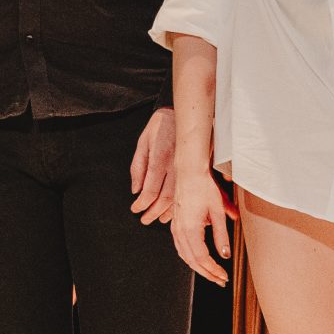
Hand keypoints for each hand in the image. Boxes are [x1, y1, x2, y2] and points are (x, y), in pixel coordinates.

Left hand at [130, 104, 177, 224]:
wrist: (184, 113)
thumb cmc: (160, 126)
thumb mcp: (143, 141)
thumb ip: (138, 166)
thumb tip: (135, 189)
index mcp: (160, 157)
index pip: (150, 188)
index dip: (142, 203)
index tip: (135, 210)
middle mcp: (175, 166)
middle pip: (165, 197)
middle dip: (154, 212)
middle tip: (144, 220)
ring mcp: (188, 168)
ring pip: (179, 197)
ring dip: (168, 212)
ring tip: (158, 220)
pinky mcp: (197, 169)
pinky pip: (189, 192)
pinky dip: (182, 204)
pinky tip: (175, 211)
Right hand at [170, 167, 234, 285]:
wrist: (188, 172)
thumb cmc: (202, 187)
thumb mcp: (217, 211)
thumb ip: (221, 235)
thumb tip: (224, 254)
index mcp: (190, 229)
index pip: (201, 258)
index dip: (213, 270)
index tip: (223, 276)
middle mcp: (179, 230)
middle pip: (191, 260)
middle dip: (206, 273)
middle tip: (219, 280)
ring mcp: (175, 227)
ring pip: (184, 255)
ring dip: (197, 267)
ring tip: (210, 273)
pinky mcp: (175, 223)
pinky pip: (180, 246)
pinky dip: (189, 257)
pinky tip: (196, 258)